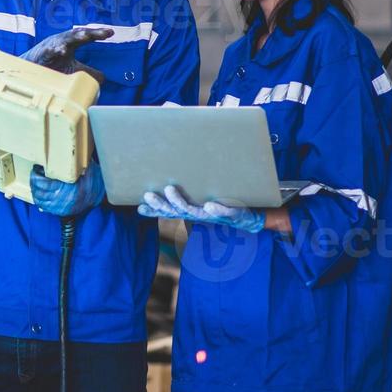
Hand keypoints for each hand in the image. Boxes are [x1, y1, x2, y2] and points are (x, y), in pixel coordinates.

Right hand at [20, 27, 113, 83]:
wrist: (31, 70)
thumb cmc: (52, 67)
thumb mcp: (73, 69)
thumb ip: (88, 71)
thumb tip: (103, 78)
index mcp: (71, 43)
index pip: (87, 36)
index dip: (98, 34)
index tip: (111, 32)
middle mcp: (62, 41)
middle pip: (78, 33)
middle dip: (90, 32)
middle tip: (102, 33)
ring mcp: (52, 46)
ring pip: (65, 39)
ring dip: (75, 37)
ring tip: (86, 36)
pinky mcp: (42, 53)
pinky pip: (50, 50)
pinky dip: (56, 49)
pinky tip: (62, 51)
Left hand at [30, 160, 104, 217]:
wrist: (99, 197)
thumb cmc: (92, 182)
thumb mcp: (86, 169)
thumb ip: (76, 163)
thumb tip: (66, 151)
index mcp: (66, 188)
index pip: (43, 184)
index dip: (36, 176)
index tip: (36, 170)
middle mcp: (61, 199)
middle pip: (39, 191)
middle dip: (34, 182)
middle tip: (34, 174)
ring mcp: (59, 206)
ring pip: (39, 200)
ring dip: (35, 191)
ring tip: (35, 182)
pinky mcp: (60, 211)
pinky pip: (44, 207)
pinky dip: (39, 200)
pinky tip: (39, 193)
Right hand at [139, 185, 263, 233]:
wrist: (251, 218)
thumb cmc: (223, 204)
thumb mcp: (204, 198)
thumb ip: (190, 192)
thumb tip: (172, 174)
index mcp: (192, 210)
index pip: (168, 211)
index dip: (154, 210)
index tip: (140, 205)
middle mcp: (199, 214)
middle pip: (175, 211)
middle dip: (161, 204)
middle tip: (148, 194)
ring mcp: (214, 215)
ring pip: (192, 211)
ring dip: (180, 202)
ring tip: (170, 189)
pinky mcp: (233, 214)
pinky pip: (224, 212)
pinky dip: (217, 210)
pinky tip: (210, 205)